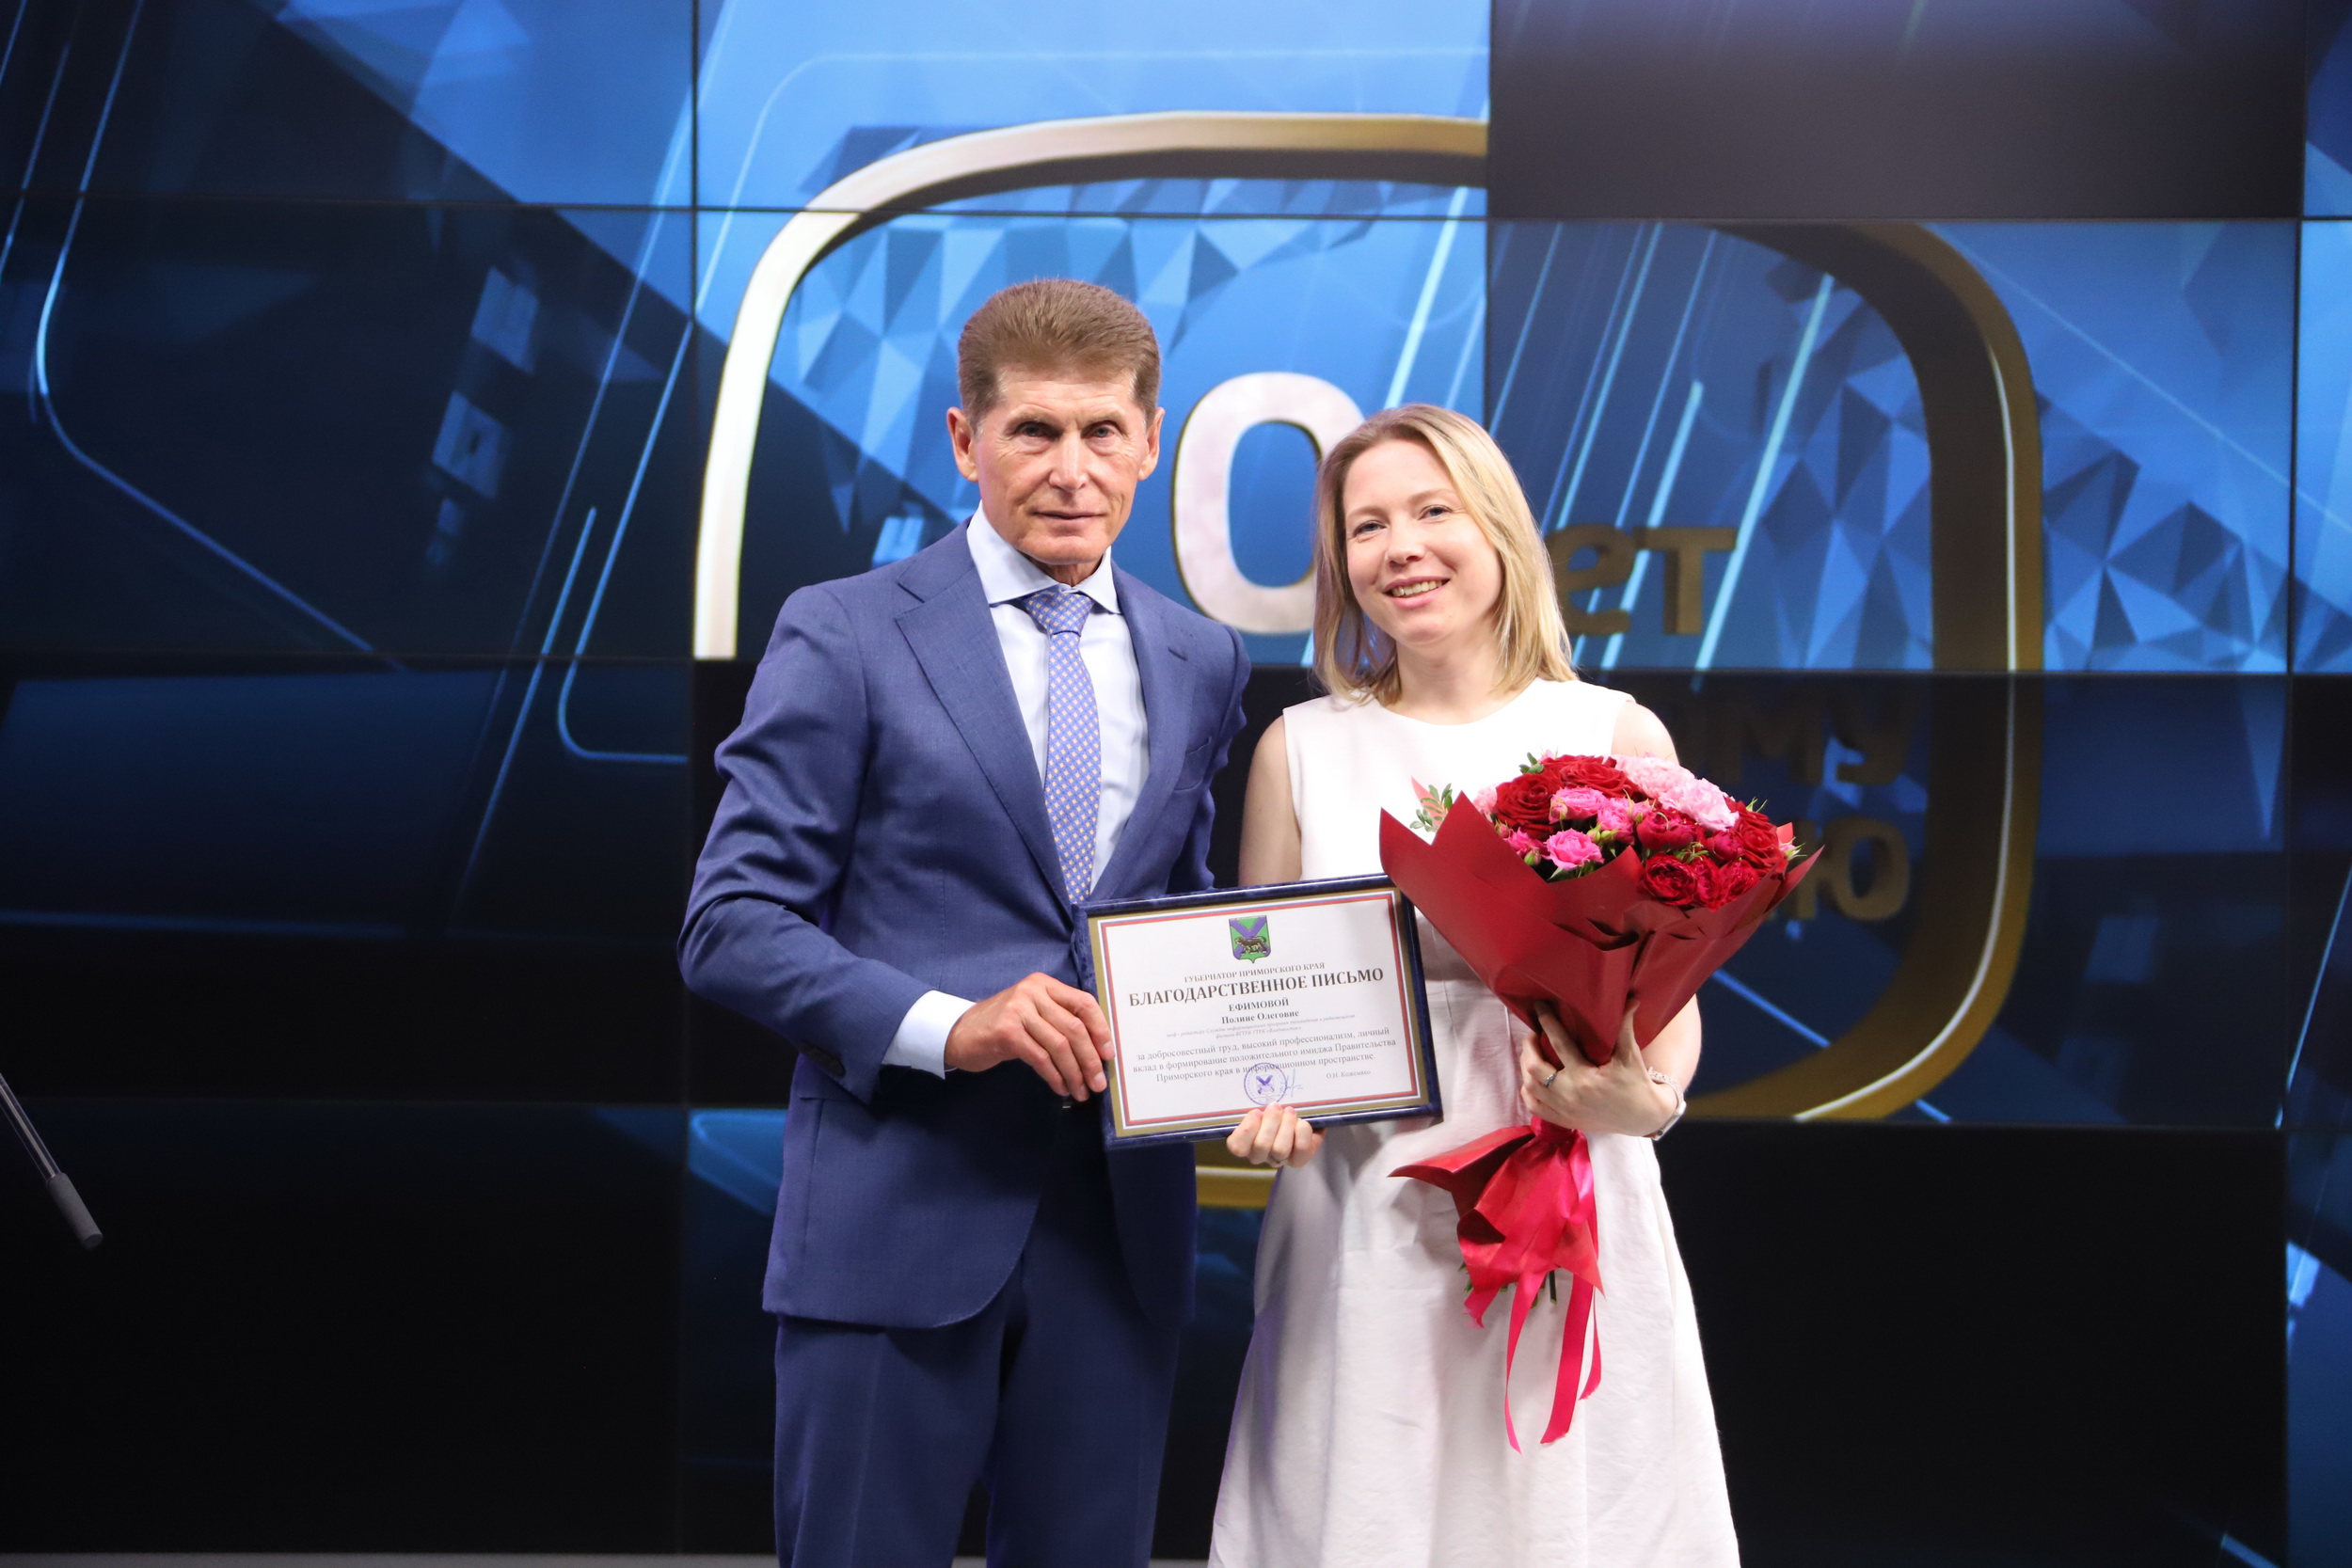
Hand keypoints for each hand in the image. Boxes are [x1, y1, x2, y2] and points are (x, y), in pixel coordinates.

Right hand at [943, 973, 1111, 1098]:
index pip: (1084, 1003)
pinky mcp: (1006, 1031)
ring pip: (1059, 1045)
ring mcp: (1018, 1010)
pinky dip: (1054, 1076)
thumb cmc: (1002, 1027)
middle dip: (1090, 1059)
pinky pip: (1040, 1058)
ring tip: (1081, 1091)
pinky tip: (1060, 1088)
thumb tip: (1096, 1050)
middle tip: (1098, 1083)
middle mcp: (1032, 992)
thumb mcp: (1032, 1013)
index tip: (1108, 1055)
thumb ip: (1058, 1020)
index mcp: (1044, 984)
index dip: (1101, 1030)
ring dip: (1074, 1073)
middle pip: (1074, 1028)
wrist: (958, 1033)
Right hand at [1227, 1105, 1322, 1167]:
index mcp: (1245, 1142)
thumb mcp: (1261, 1105)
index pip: (1237, 1147)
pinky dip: (1302, 1132)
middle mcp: (1260, 1155)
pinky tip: (1301, 1122)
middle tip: (1275, 1106)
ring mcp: (1280, 1159)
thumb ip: (1255, 1107)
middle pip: (1261, 1146)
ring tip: (1289, 1111)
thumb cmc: (1275, 1110)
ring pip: (1280, 1149)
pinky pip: (1301, 1149)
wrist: (1303, 1115)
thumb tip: (1259, 1103)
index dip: (1247, 1130)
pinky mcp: (1299, 1160)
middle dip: (1270, 1121)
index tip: (1256, 1112)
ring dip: (1286, 1125)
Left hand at [1518, 1004, 1679, 1137]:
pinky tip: (1530, 1079)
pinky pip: (1534, 1106)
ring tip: (1530, 1053)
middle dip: (1529, 1047)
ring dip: (1525, 1067)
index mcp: (1585, 1078)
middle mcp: (1570, 1095)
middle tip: (1533, 1033)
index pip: (1559, 1044)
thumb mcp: (1630, 1056)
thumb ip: (1624, 1027)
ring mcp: (1564, 1111)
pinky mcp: (1563, 1120)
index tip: (1539, 1008)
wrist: (1643, 1118)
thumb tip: (1630, 998)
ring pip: (1529, 1087)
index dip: (1547, 1023)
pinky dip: (1527, 1091)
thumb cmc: (1636, 1083)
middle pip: (1535, 1068)